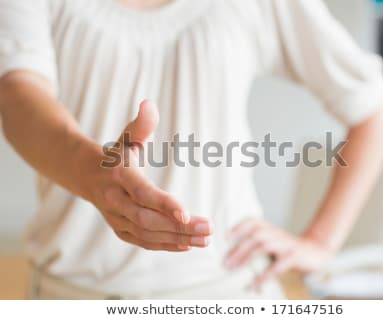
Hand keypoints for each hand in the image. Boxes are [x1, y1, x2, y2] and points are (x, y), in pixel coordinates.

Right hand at [84, 100, 212, 251]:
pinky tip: (188, 244)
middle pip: (147, 220)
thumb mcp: (127, 137)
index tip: (187, 214)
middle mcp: (114, 200)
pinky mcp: (121, 230)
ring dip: (178, 238)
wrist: (87, 175)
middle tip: (209, 228)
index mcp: (119, 176)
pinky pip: (144, 242)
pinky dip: (166, 245)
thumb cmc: (116, 155)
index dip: (164, 204)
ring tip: (206, 239)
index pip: (142, 193)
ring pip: (148, 235)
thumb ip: (141, 124)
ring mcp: (116, 218)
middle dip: (179, 227)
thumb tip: (149, 103)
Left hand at [225, 218, 332, 288]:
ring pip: (263, 246)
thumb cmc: (287, 249)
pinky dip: (263, 276)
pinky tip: (253, 284)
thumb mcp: (272, 242)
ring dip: (246, 258)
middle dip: (238, 248)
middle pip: (255, 235)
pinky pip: (277, 266)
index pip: (253, 221)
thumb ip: (256, 244)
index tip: (225, 237)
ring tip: (233, 269)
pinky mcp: (294, 256)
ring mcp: (286, 244)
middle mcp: (277, 233)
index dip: (239, 226)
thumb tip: (231, 255)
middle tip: (225, 262)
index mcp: (270, 228)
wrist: (315, 253)